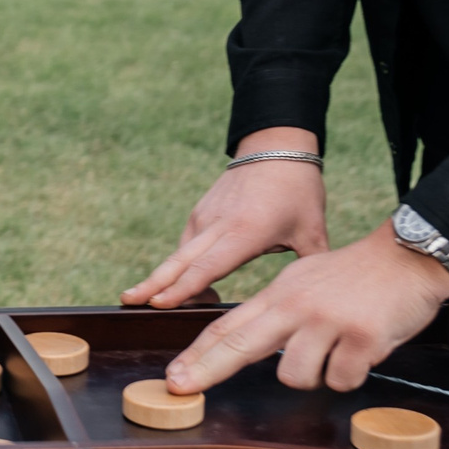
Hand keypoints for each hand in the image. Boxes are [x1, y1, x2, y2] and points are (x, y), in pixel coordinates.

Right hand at [123, 127, 327, 308]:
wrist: (275, 147)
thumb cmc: (298, 190)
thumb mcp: (313, 232)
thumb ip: (313, 268)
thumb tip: (320, 301)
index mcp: (246, 233)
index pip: (208, 266)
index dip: (184, 287)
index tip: (159, 302)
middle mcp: (218, 225)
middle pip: (179, 260)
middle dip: (153, 284)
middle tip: (128, 301)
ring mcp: (205, 217)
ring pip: (179, 255)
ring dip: (165, 279)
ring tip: (148, 301)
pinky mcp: (200, 212)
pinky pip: (186, 245)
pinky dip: (180, 267)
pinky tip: (179, 285)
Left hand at [163, 220, 448, 394]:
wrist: (409, 258)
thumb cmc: (357, 275)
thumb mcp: (306, 281)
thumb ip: (279, 310)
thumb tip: (249, 340)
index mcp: (280, 294)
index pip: (228, 326)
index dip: (198, 353)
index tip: (174, 376)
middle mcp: (296, 306)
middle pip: (240, 345)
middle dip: (206, 370)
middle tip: (181, 388)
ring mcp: (328, 321)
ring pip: (295, 375)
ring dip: (315, 374)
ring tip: (337, 351)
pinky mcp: (362, 338)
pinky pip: (342, 379)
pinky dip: (352, 373)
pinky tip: (363, 349)